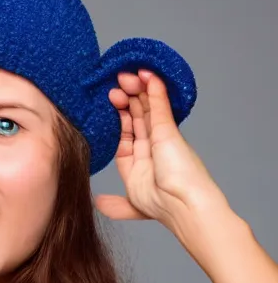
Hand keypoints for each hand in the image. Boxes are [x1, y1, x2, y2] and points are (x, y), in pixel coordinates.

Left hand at [96, 70, 228, 241]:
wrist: (185, 207)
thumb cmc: (164, 206)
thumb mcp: (132, 204)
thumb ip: (116, 204)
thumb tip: (98, 202)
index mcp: (141, 164)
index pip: (125, 135)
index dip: (117, 120)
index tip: (109, 106)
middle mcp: (152, 149)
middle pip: (137, 118)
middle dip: (125, 101)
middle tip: (114, 85)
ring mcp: (162, 139)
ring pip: (148, 109)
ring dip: (137, 90)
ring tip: (125, 76)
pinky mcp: (170, 132)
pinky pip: (161, 107)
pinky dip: (155, 91)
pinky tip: (148, 76)